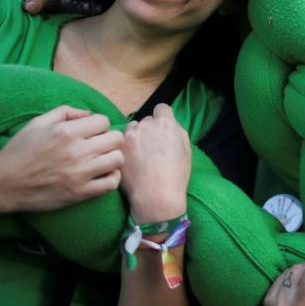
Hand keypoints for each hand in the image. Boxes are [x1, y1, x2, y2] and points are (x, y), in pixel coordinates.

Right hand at [0, 105, 123, 213]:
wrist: (1, 185)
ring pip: (118, 159)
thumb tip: (88, 114)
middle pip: (116, 139)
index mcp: (65, 132)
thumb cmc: (18, 151)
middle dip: (109, 139)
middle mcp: (76, 151)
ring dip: (112, 157)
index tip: (90, 132)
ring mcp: (79, 174)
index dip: (99, 125)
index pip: (104, 121)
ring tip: (101, 159)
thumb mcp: (37, 123)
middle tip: (98, 145)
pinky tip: (101, 174)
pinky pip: (111, 183)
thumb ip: (65, 112)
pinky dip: (111, 177)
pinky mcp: (79, 193)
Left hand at [121, 103, 191, 223]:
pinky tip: (131, 162)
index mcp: (166, 123)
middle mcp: (147, 124)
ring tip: (140, 156)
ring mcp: (129, 135)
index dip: (163, 118)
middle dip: (149, 130)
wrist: (156, 196)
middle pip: (146, 120)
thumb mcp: (186, 150)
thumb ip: (178, 131)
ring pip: (131, 129)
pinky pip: (121, 142)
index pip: (161, 108)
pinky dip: (125, 149)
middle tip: (151, 147)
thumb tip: (170, 125)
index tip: (162, 130)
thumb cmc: (176, 175)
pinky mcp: (118, 147)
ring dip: (135, 137)